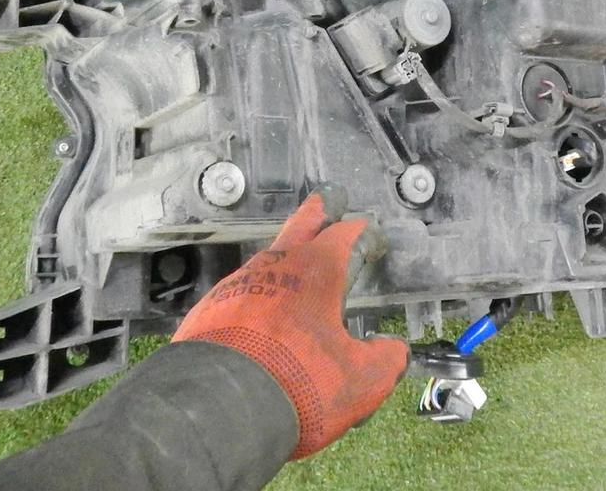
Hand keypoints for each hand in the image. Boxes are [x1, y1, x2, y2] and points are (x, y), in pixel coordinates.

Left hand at [172, 185, 408, 457]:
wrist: (219, 406)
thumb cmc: (298, 383)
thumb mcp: (361, 380)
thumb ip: (384, 361)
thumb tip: (395, 351)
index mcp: (316, 271)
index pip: (344, 235)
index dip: (360, 231)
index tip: (369, 231)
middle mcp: (276, 266)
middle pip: (299, 227)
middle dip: (316, 212)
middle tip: (326, 199)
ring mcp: (238, 285)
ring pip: (267, 259)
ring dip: (285, 257)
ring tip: (294, 263)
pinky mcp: (210, 310)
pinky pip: (241, 291)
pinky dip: (258, 293)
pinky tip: (260, 311)